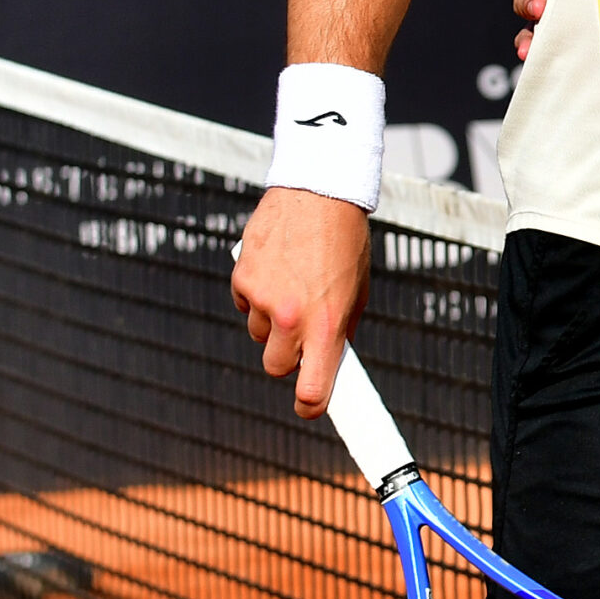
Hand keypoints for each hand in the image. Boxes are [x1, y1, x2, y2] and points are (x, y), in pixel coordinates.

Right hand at [233, 186, 371, 417]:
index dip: (311, 404)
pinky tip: (276, 268)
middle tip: (301, 333)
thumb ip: (341, 326)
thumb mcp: (357, 288)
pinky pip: (245, 303)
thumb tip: (328, 358)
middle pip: (276, 367)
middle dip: (288, 357)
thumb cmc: (345, 240)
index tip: (311, 406)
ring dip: (272, 321)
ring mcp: (262, 300)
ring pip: (258, 334)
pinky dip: (256, 294)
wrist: (319, 192)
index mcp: (327, 324)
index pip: (312, 388)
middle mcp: (291, 318)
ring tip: (293, 284)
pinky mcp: (241, 279)